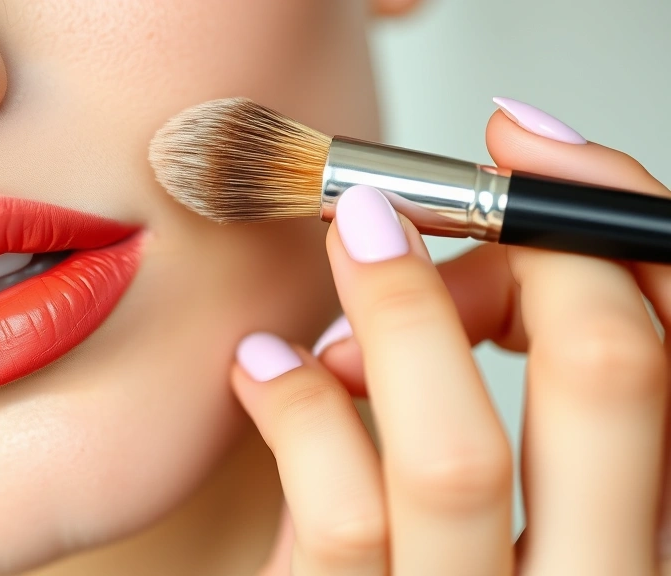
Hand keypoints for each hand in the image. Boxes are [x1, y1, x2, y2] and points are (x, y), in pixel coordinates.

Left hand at [234, 104, 670, 574]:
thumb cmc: (446, 575)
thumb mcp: (531, 500)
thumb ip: (541, 398)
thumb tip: (493, 252)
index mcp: (648, 528)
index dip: (613, 222)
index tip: (526, 144)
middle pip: (613, 383)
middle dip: (526, 251)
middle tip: (420, 202)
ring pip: (457, 454)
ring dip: (396, 316)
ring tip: (346, 251)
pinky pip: (335, 515)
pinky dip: (295, 406)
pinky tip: (262, 363)